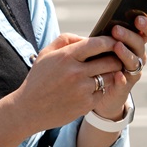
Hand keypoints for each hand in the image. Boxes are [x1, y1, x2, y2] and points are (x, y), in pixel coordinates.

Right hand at [10, 32, 127, 131]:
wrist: (29, 109)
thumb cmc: (39, 78)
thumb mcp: (46, 53)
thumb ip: (66, 39)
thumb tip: (88, 37)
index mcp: (66, 56)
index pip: (97, 43)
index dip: (110, 41)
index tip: (115, 41)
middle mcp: (76, 72)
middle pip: (110, 61)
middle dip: (116, 57)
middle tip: (117, 56)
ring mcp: (82, 90)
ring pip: (111, 77)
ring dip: (112, 73)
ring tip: (109, 70)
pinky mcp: (86, 104)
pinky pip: (103, 92)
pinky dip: (102, 88)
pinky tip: (95, 86)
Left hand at [90, 15, 146, 119]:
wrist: (97, 89)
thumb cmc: (99, 60)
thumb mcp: (102, 44)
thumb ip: (106, 34)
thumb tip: (105, 22)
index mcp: (134, 43)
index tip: (138, 19)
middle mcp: (137, 57)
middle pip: (140, 44)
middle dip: (129, 36)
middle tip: (116, 29)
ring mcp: (132, 72)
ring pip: (134, 62)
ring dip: (126, 53)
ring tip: (116, 46)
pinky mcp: (123, 88)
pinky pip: (125, 83)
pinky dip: (122, 78)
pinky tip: (118, 74)